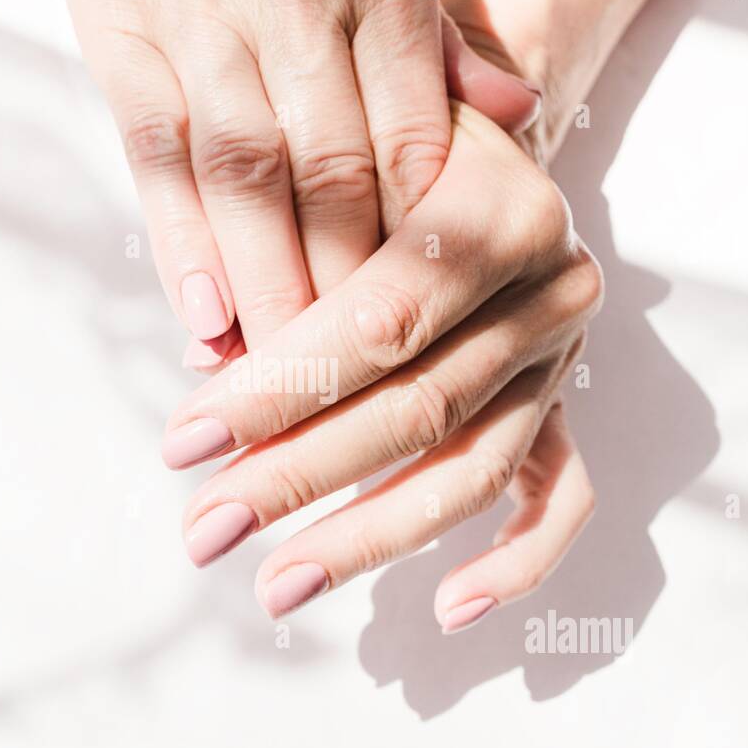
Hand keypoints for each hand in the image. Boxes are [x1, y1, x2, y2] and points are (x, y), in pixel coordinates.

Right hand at [56, 0, 539, 351]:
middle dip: (343, 295)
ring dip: (266, 291)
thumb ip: (444, 36)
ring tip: (277, 382)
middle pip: (331, 181)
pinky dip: (183, 243)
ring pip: (248, 181)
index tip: (419, 337)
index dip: (412, 251)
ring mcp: (206, 13)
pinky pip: (158, 153)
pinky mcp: (122, 28)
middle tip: (353, 391)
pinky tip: (204, 318)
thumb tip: (520, 115)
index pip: (408, 146)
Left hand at [165, 103, 602, 630]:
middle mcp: (551, 289)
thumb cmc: (392, 138)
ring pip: (476, 469)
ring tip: (276, 587)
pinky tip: (448, 609)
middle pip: (420, 409)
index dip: (278, 389)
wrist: (479, 140)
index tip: (182, 443)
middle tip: (205, 531)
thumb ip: (286, 239)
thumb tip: (202, 359)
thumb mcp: (344, 149)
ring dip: (369, 538)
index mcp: (502, 212)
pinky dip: (517, 561)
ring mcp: (562, 357)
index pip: (380, 322)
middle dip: (298, 476)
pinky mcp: (564, 404)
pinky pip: (565, 498)